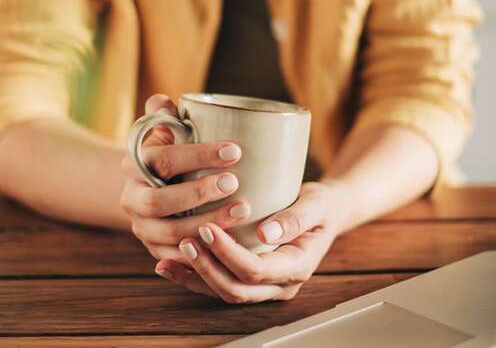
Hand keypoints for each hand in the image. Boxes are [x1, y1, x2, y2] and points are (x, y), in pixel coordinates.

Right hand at [120, 94, 251, 262]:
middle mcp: (131, 198)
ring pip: (170, 232)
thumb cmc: (170, 154)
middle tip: (234, 183)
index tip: (234, 150)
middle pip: (158, 200)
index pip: (162, 159)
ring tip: (242, 211)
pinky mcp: (155, 250)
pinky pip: (176, 257)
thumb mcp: (165, 133)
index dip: (198, 155)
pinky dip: (202, 252)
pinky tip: (229, 243)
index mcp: (133, 164)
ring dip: (207, 223)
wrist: (150, 189)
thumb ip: (165, 116)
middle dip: (198, 193)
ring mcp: (142, 227)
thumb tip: (163, 102)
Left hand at [154, 182, 344, 302]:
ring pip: (224, 292)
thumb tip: (266, 233)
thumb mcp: (316, 203)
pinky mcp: (249, 280)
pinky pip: (219, 285)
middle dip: (207, 267)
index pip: (256, 270)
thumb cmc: (320, 205)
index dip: (228, 253)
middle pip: (236, 289)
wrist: (325, 213)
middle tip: (186, 240)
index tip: (208, 228)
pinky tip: (170, 264)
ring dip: (196, 276)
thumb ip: (295, 218)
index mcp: (297, 267)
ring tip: (171, 254)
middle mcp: (279, 284)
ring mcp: (264, 286)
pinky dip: (193, 277)